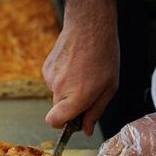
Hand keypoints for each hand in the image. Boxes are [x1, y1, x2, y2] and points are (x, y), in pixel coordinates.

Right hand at [44, 0, 122, 135]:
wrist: (89, 25)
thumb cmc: (104, 55)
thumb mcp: (109, 87)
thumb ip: (96, 111)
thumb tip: (86, 129)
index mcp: (77, 96)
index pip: (54, 122)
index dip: (62, 125)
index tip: (73, 120)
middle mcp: (60, 88)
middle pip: (58, 109)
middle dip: (71, 105)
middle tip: (88, 89)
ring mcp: (50, 77)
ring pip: (57, 94)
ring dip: (68, 89)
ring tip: (83, 72)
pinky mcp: (46, 67)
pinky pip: (53, 81)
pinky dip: (63, 77)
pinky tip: (74, 64)